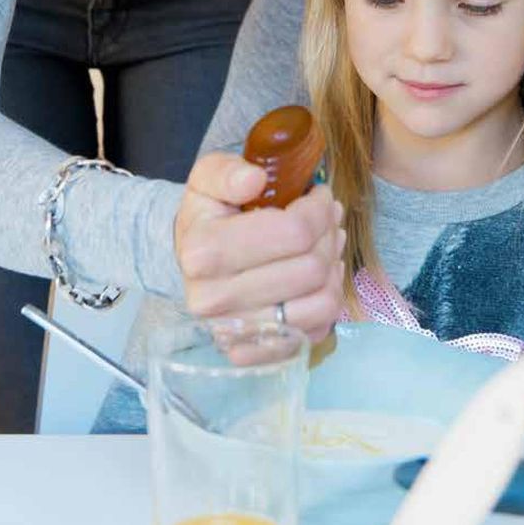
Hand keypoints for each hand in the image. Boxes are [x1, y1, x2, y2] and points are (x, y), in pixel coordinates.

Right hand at [175, 151, 345, 342]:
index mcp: (204, 251)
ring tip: (325, 245)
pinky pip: (317, 330)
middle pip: (312, 266)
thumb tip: (255, 179)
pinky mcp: (254, 353)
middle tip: (327, 218)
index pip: (294, 231)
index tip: (318, 195)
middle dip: (328, 234)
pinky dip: (326, 299)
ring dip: (332, 267)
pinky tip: (317, 277)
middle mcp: (215, 299)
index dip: (318, 208)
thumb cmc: (207, 214)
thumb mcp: (208, 177)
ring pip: (322, 302)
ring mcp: (235, 333)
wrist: (190, 261)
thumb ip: (227, 171)